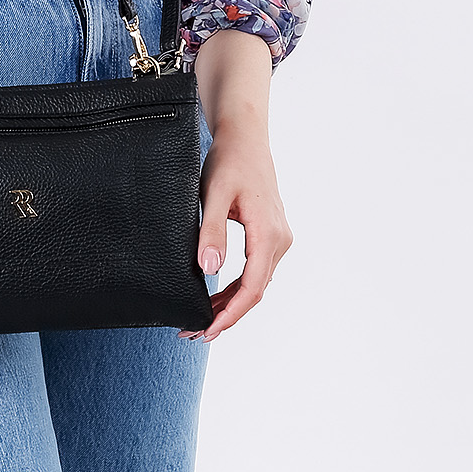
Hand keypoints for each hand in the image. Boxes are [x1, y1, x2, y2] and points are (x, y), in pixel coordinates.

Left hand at [179, 127, 293, 342]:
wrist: (245, 138)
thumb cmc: (229, 161)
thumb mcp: (215, 194)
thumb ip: (212, 232)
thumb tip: (209, 270)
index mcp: (268, 233)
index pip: (251, 287)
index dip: (230, 313)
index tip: (207, 329)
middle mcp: (279, 239)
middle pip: (254, 291)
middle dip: (226, 316)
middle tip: (193, 332)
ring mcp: (278, 238)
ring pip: (256, 284)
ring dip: (231, 305)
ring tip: (200, 321)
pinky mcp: (270, 235)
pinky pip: (256, 271)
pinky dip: (236, 288)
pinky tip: (216, 299)